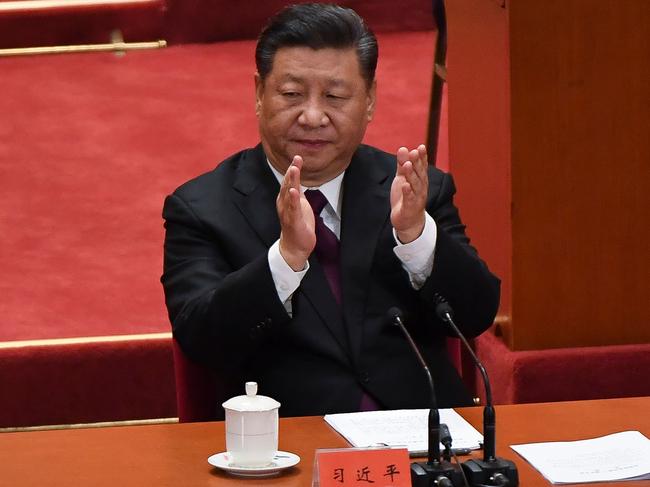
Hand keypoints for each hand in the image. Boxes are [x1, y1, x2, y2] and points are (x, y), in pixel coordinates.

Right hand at [277, 155, 315, 270]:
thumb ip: (298, 192)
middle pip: (287, 185)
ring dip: (291, 181)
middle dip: (292, 172)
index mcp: (286, 199)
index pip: (289, 181)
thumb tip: (299, 181)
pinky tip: (295, 191)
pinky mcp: (293, 221)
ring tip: (294, 169)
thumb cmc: (297, 225)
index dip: (293, 169)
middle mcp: (284, 204)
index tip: (298, 157)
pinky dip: (293, 200)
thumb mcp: (299, 205)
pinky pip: (293, 209)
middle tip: (296, 159)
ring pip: (288, 194)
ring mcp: (287, 212)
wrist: (295, 246)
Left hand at [390, 144, 428, 243]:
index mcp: (420, 180)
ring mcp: (416, 198)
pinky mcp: (409, 208)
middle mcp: (421, 188)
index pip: (422, 167)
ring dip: (412, 175)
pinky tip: (405, 185)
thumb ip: (402, 165)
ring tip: (407, 164)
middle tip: (414, 152)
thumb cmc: (406, 198)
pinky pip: (409, 199)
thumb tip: (403, 148)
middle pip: (419, 174)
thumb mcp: (402, 178)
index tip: (421, 147)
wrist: (408, 222)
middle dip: (417, 163)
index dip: (422, 157)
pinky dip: (408, 192)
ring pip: (415, 185)